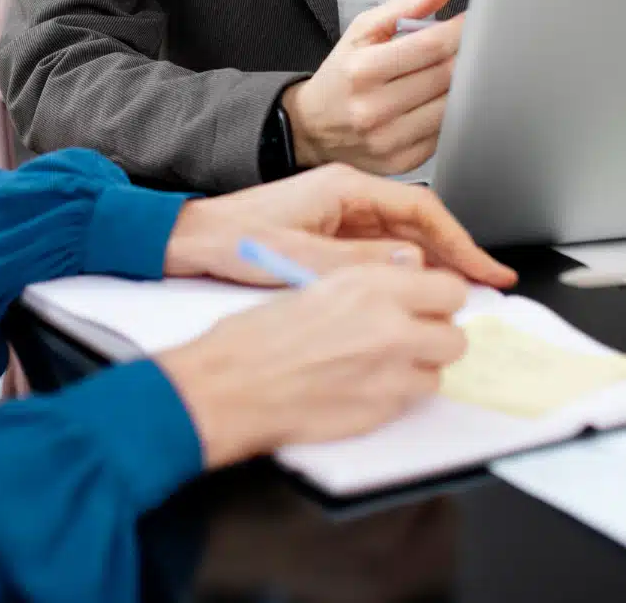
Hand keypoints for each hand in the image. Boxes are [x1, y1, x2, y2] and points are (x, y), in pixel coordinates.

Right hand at [158, 263, 467, 468]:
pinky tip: (364, 384)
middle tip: (411, 333)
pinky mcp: (382, 413)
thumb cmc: (258, 335)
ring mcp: (390, 374)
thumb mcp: (315, 282)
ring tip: (382, 361)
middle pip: (455, 335)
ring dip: (419, 367)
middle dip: (436, 335)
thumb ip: (371, 281)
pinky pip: (412, 401)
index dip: (439, 297)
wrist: (234, 385)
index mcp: (371, 285)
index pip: (449, 288)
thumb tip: (405, 277)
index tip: (429, 300)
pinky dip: (397, 393)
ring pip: (439, 373)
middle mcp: (390, 327)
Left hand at [163, 161, 514, 287]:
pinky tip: (419, 287)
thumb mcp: (303, 258)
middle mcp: (347, 193)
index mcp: (344, 186)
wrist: (196, 238)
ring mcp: (339, 211)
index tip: (485, 267)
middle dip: (455, 251)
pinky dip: (405, 266)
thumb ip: (362, 262)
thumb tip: (415, 264)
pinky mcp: (330, 229)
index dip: (458, 239)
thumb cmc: (238, 239)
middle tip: (490, 283)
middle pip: (417, 220)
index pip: (420, 207)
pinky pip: (381, 246)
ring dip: (433, 260)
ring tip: (464, 291)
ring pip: (402, 234)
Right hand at [284, 0, 462, 173]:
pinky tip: (436, 102)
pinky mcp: (401, 161)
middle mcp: (373, 108)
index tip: (469, 23)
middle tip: (464, 47)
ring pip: (451, 106)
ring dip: (459, 86)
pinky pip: (444, 134)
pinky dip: (447, 114)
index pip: (429, 46)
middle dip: (462, 56)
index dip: (458, 31)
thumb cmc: (341, 75)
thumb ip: (402, 7)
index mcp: (362, 70)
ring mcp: (388, 139)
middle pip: (445, 76)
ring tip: (449, 74)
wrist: (312, 127)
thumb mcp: (360, 33)